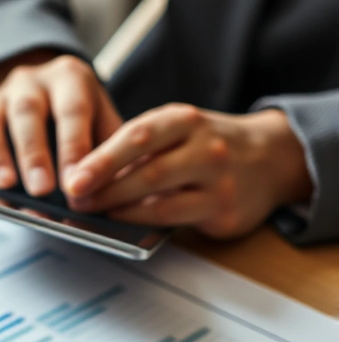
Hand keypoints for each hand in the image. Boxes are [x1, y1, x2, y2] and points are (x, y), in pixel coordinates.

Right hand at [0, 52, 122, 194]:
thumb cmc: (79, 110)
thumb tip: (116, 188)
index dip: (73, 147)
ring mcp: (9, 91)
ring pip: (8, 120)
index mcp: (72, 77)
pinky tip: (1, 181)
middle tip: (43, 190)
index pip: (73, 110)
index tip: (76, 182)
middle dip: (37, 153)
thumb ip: (107, 148)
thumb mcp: (99, 117)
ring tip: (15, 188)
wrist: (44, 85)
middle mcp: (38, 78)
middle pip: (33, 111)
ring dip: (13, 156)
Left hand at [63, 104, 312, 238]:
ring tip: (93, 211)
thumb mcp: (174, 130)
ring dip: (119, 209)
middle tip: (75, 200)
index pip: (137, 136)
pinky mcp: (224, 211)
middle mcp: (205, 147)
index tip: (72, 178)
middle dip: (104, 189)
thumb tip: (81, 173)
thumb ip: (135, 147)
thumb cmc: (205, 144)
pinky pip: (174, 220)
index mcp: (184, 120)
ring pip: (160, 201)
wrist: (270, 158)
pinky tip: (122, 220)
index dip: (101, 160)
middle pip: (147, 171)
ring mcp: (218, 181)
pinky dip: (142, 221)